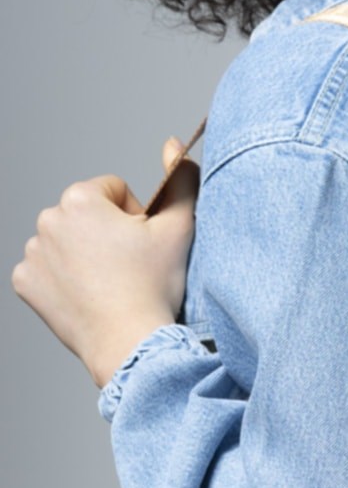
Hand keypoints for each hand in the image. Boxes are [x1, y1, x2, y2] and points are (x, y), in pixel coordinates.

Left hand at [11, 138, 199, 387]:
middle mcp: (47, 220)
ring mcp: (32, 253)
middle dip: (105, 232)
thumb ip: (181, 179)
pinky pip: (45, 269)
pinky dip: (62, 279)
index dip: (134, 216)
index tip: (140, 244)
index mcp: (80, 199)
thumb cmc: (154, 285)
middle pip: (86, 214)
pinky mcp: (25, 282)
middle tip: (127, 266)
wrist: (130, 342)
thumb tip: (174, 144)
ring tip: (108, 283)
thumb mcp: (180, 227)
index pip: (113, 190)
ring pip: (65, 241)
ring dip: (83, 253)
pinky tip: (85, 295)